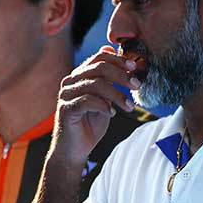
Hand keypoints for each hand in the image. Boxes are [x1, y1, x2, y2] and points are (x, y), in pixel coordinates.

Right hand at [52, 46, 140, 166]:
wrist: (75, 150)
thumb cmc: (90, 124)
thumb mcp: (105, 99)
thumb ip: (109, 80)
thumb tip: (113, 52)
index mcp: (80, 75)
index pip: (100, 57)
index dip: (119, 60)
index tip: (135, 67)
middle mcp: (70, 81)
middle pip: (99, 67)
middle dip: (122, 75)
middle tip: (137, 85)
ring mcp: (66, 95)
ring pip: (96, 84)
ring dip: (117, 94)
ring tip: (129, 107)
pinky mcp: (65, 109)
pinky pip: (87, 101)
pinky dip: (103, 106)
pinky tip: (111, 113)